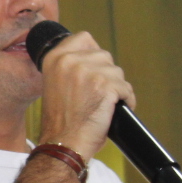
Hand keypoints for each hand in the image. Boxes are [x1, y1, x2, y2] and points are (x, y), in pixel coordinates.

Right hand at [37, 31, 134, 162]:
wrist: (63, 143)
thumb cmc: (61, 122)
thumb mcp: (56, 84)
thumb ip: (70, 68)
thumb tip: (95, 60)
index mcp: (54, 58)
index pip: (84, 38)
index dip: (93, 53)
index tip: (94, 70)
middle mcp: (69, 60)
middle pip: (104, 56)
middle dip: (106, 75)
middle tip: (97, 95)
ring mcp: (88, 71)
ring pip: (117, 73)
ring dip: (116, 89)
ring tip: (104, 106)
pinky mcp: (105, 85)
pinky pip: (126, 88)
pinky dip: (126, 101)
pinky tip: (114, 111)